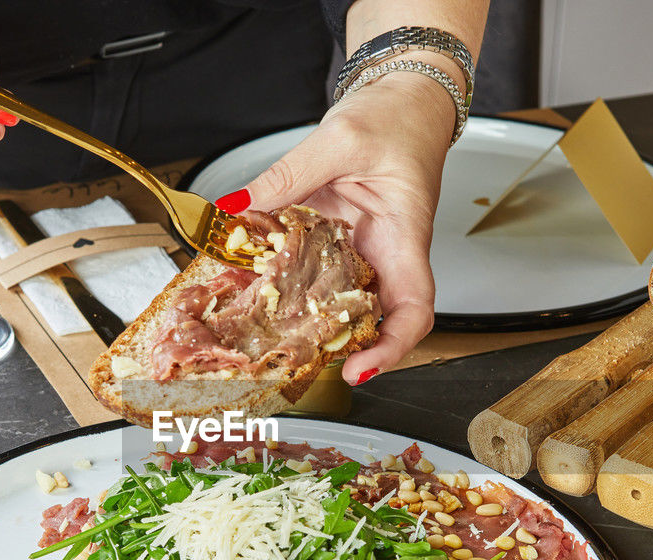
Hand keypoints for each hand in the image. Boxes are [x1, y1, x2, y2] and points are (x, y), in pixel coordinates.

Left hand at [229, 73, 453, 384]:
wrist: (405, 100)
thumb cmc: (397, 118)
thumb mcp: (339, 139)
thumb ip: (288, 174)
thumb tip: (238, 206)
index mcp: (404, 234)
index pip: (414, 309)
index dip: (392, 347)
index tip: (359, 366)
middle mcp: (388, 252)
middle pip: (375, 319)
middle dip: (339, 346)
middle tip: (294, 359)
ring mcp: (364, 251)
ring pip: (341, 302)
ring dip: (307, 321)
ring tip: (264, 332)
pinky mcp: (341, 243)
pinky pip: (318, 273)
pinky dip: (288, 285)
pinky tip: (255, 286)